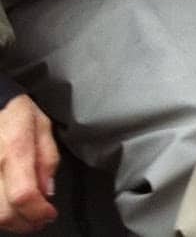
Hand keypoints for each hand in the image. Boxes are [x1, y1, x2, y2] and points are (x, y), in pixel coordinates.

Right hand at [0, 96, 57, 232]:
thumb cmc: (13, 112)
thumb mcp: (41, 125)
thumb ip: (47, 158)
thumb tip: (47, 191)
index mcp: (14, 149)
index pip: (24, 195)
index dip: (39, 212)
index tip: (50, 214)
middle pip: (4, 213)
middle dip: (27, 223)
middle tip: (40, 219)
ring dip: (10, 222)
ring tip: (25, 215)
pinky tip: (8, 206)